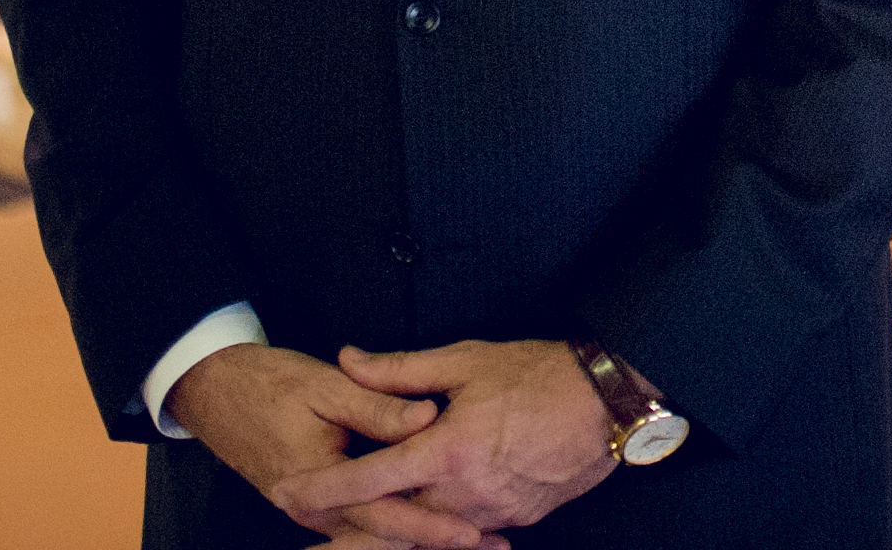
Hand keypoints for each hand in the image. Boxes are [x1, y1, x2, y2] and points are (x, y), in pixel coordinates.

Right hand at [166, 344, 499, 549]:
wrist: (214, 391)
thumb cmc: (267, 384)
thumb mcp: (324, 386)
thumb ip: (377, 405)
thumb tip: (428, 417)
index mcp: (320, 485)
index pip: (388, 514)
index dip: (434, 525)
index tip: (476, 531)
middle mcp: (319, 511)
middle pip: (389, 534)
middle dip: (440, 541)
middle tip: (495, 541)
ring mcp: (318, 512)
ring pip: (379, 532)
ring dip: (424, 535)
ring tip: (479, 538)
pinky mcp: (320, 503)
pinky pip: (365, 523)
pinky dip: (399, 525)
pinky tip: (429, 521)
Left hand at [275, 340, 615, 539]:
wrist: (603, 405)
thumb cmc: (534, 374)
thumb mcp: (463, 360)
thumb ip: (399, 369)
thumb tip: (348, 359)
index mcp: (444, 451)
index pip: (370, 479)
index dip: (324, 490)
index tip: (288, 494)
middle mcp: (462, 493)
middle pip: (393, 521)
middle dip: (351, 523)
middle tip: (310, 526)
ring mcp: (489, 514)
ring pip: (427, 532)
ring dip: (394, 528)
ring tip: (357, 525)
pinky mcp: (511, 521)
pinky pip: (461, 532)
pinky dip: (436, 529)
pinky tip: (423, 518)